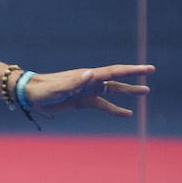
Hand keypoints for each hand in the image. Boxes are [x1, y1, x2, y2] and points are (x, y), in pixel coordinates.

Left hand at [25, 64, 154, 116]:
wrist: (30, 94)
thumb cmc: (43, 89)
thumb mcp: (58, 87)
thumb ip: (73, 82)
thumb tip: (90, 74)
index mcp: (88, 77)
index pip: (114, 72)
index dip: (132, 70)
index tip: (148, 69)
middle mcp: (90, 82)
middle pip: (117, 79)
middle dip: (134, 77)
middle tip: (151, 73)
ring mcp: (87, 91)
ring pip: (113, 92)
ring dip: (128, 92)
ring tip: (146, 92)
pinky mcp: (82, 102)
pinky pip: (102, 105)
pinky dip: (114, 110)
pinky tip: (127, 114)